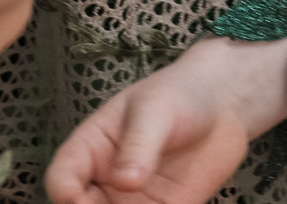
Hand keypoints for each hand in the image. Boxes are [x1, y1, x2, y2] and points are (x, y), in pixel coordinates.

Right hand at [45, 36, 286, 203]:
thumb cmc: (180, 94)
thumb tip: (125, 182)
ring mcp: (133, 201)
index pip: (62, 177)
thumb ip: (140, 144)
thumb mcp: (155, 110)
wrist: (223, 104)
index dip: (64, 193)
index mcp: (91, 147)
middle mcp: (106, 180)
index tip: (78, 199)